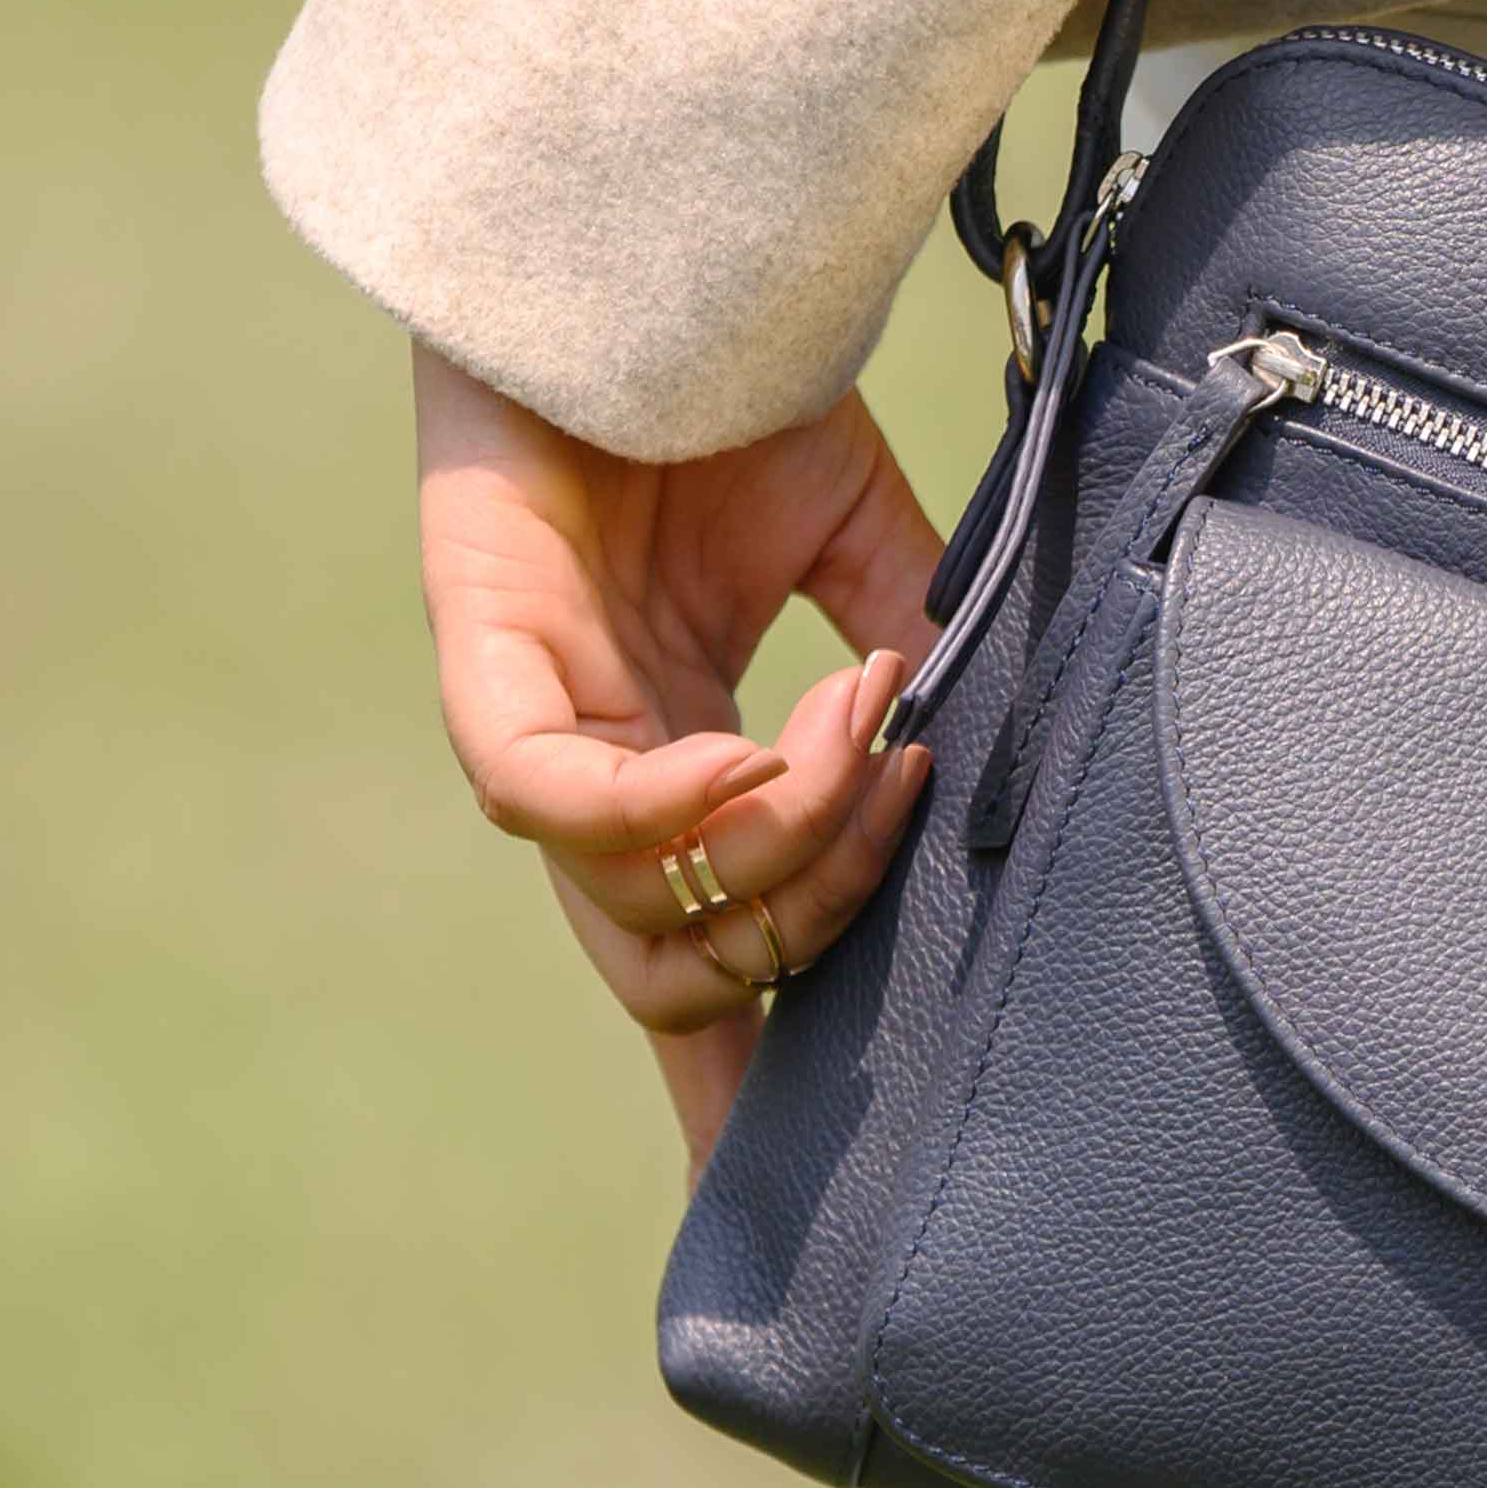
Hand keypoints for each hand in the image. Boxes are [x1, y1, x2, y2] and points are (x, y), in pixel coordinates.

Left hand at [413, 341, 944, 1176]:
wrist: (642, 266)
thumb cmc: (739, 398)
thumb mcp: (872, 558)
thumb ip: (926, 673)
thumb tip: (1000, 771)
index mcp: (695, 772)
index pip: (710, 972)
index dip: (738, 1100)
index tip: (794, 1221)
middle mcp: (610, 782)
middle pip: (694, 972)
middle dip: (823, 927)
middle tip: (912, 797)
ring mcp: (542, 735)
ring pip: (648, 904)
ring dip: (786, 838)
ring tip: (865, 722)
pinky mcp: (486, 671)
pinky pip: (563, 810)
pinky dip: (673, 803)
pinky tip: (753, 743)